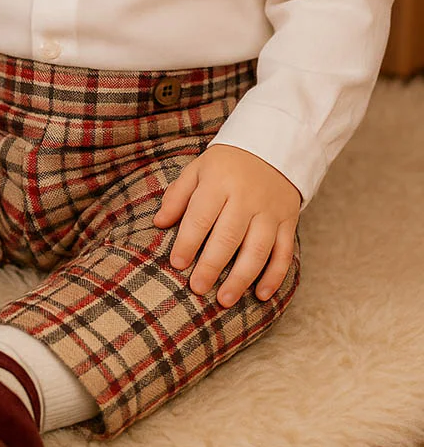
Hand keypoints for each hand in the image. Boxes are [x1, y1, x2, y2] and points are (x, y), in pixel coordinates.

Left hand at [152, 144, 300, 307]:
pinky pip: (284, 252)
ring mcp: (270, 211)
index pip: (201, 216)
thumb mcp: (198, 170)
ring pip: (258, 249)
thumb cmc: (226, 164)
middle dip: (212, 265)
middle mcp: (246, 198)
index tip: (177, 264)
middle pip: (228, 236)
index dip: (188, 241)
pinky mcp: (288, 221)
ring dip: (242, 277)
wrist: (273, 147)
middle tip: (197, 288)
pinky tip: (262, 295)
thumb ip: (178, 196)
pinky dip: (275, 276)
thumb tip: (159, 223)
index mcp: (219, 182)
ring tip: (224, 299)